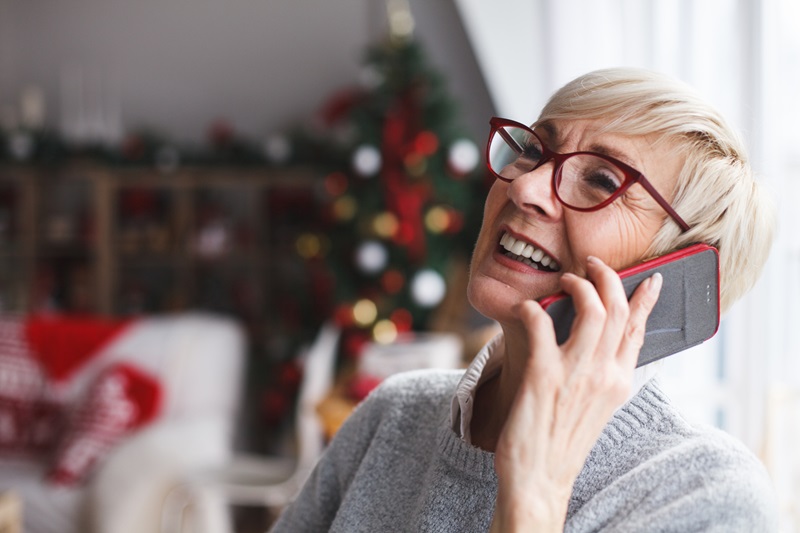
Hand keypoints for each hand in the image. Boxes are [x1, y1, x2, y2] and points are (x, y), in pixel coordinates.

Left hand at [490, 256, 662, 531]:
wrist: (540, 480)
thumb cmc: (562, 442)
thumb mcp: (596, 407)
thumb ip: (602, 373)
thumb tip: (599, 343)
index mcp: (619, 382)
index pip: (639, 330)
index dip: (645, 299)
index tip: (651, 277)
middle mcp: (604, 374)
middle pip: (619, 310)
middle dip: (607, 277)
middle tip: (591, 265)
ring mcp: (576, 374)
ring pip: (593, 310)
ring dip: (577, 285)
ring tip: (564, 281)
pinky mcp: (544, 375)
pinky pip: (540, 325)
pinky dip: (532, 308)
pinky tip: (525, 308)